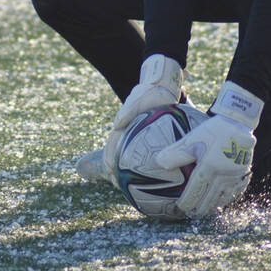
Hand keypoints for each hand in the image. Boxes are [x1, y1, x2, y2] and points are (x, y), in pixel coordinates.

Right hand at [103, 55, 184, 176]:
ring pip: (126, 154)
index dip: (109, 159)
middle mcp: (127, 131)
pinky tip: (141, 173)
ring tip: (124, 183)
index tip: (110, 172)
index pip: (112, 145)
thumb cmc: (148, 93)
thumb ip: (127, 111)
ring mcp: (135, 134)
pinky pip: (139, 152)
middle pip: (116, 153)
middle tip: (116, 183)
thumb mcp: (137, 99)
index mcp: (123, 126)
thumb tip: (117, 126)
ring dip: (123, 167)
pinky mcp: (146, 136)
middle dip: (114, 168)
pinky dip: (136, 162)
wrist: (161, 87)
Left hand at [154, 81, 262, 217]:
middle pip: (210, 198)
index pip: (196, 191)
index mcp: (209, 167)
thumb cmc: (212, 130)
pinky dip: (228, 199)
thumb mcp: (191, 139)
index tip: (181, 208)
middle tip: (191, 214)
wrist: (238, 122)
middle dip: (200, 208)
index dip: (188, 202)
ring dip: (213, 205)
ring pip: (224, 197)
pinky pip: (236, 191)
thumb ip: (176, 153)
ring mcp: (235, 175)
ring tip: (205, 211)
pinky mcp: (244, 172)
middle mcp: (223, 174)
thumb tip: (158, 163)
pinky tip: (222, 201)